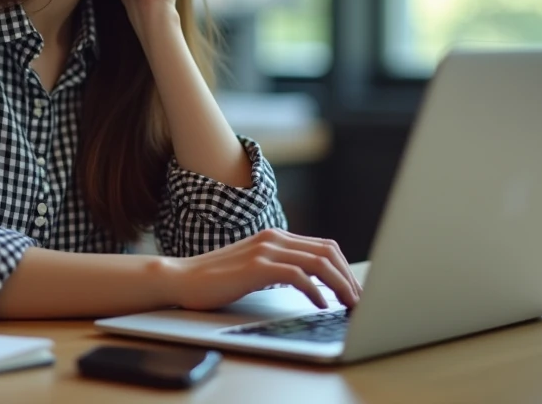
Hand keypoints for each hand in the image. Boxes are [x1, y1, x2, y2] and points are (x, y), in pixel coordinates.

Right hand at [163, 229, 362, 311]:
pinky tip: (322, 305)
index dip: (344, 268)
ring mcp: (266, 250)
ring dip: (340, 284)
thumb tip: (309, 282)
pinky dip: (316, 291)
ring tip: (349, 304)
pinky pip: (298, 276)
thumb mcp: (254, 267)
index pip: (324, 247)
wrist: (182, 278)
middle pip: (328, 251)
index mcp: (276, 236)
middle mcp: (274, 238)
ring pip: (318, 262)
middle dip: (349, 277)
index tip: (354, 290)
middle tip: (359, 300)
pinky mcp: (257, 267)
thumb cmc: (216, 278)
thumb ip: (278, 266)